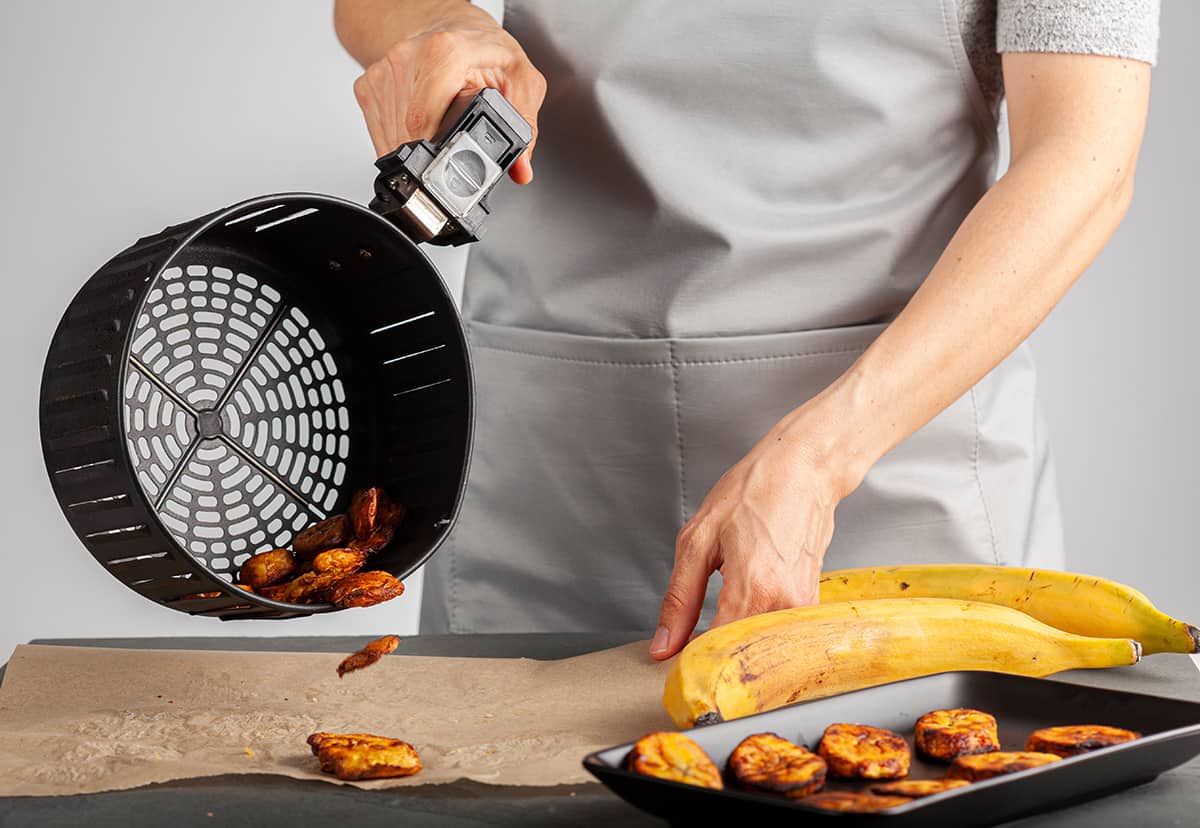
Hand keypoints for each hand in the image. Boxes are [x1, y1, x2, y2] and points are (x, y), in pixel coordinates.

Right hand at [350, 3, 545, 181]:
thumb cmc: (485, 51)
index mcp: (445, 52)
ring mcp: (385, 70)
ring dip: (415, 147)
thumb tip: (521, 168)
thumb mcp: (521, 80)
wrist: (453, 26)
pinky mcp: (370, 84)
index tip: (448, 162)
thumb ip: (524, 126)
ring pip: (391, 135)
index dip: (435, 148)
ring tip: (439, 129)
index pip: (423, 117)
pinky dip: (399, 139)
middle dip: (431, 152)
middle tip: (453, 148)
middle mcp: (408, 56)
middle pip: (407, 131)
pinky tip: (421, 125)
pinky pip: (379, 129)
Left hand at [649, 411, 852, 660]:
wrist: (804, 469)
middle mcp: (784, 603)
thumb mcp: (698, 540)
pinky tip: (741, 615)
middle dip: (713, 661)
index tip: (673, 665)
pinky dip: (755, 634)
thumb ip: (678, 600)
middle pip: (743, 658)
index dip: (693, 663)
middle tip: (689, 648)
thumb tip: (663, 646)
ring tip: (714, 627)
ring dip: (735, 649)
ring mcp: (803, 606)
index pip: (718, 653)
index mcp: (753, 587)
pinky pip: (778, 635)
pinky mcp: (811, 605)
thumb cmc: (754, 492)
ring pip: (761, 650)